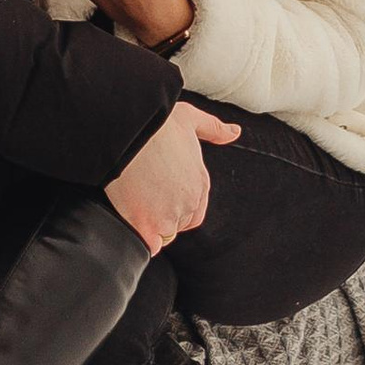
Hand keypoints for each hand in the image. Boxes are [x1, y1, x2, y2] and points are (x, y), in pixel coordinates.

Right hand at [105, 98, 239, 254]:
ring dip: (149, 226)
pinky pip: (148, 245)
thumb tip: (235, 132)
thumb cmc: (157, 122)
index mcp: (201, 183)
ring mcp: (169, 215)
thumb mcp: (190, 118)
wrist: (129, 128)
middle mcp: (190, 202)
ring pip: (162, 234)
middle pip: (178, 224)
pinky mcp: (147, 224)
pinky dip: (140, 239)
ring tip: (132, 204)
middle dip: (162, 216)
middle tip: (142, 199)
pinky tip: (130, 223)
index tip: (159, 197)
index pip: (194, 212)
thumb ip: (214, 128)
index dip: (176, 207)